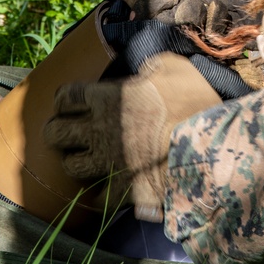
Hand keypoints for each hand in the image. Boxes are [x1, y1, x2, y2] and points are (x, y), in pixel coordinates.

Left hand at [43, 53, 219, 220]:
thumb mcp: (172, 67)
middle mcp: (99, 130)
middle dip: (56, 132)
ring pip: (72, 166)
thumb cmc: (191, 101)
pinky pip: (97, 198)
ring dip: (74, 162)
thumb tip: (145, 69)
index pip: (66, 97)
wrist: (207, 147)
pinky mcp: (121, 190)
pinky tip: (104, 191)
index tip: (67, 103)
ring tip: (82, 161)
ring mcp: (108, 163)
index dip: (63, 100)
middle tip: (64, 133)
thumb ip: (152, 65)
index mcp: (106, 98)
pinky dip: (98, 195)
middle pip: (56, 133)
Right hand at [137, 0, 263, 33]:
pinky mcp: (236, 39)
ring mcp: (219, 20)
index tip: (142, 9)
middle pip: (170, 14)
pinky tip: (212, 29)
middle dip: (164, 18)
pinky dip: (205, 41)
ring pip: (186, 32)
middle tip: (171, 16)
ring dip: (186, 27)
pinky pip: (209, 47)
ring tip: (199, 16)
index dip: (152, 0)